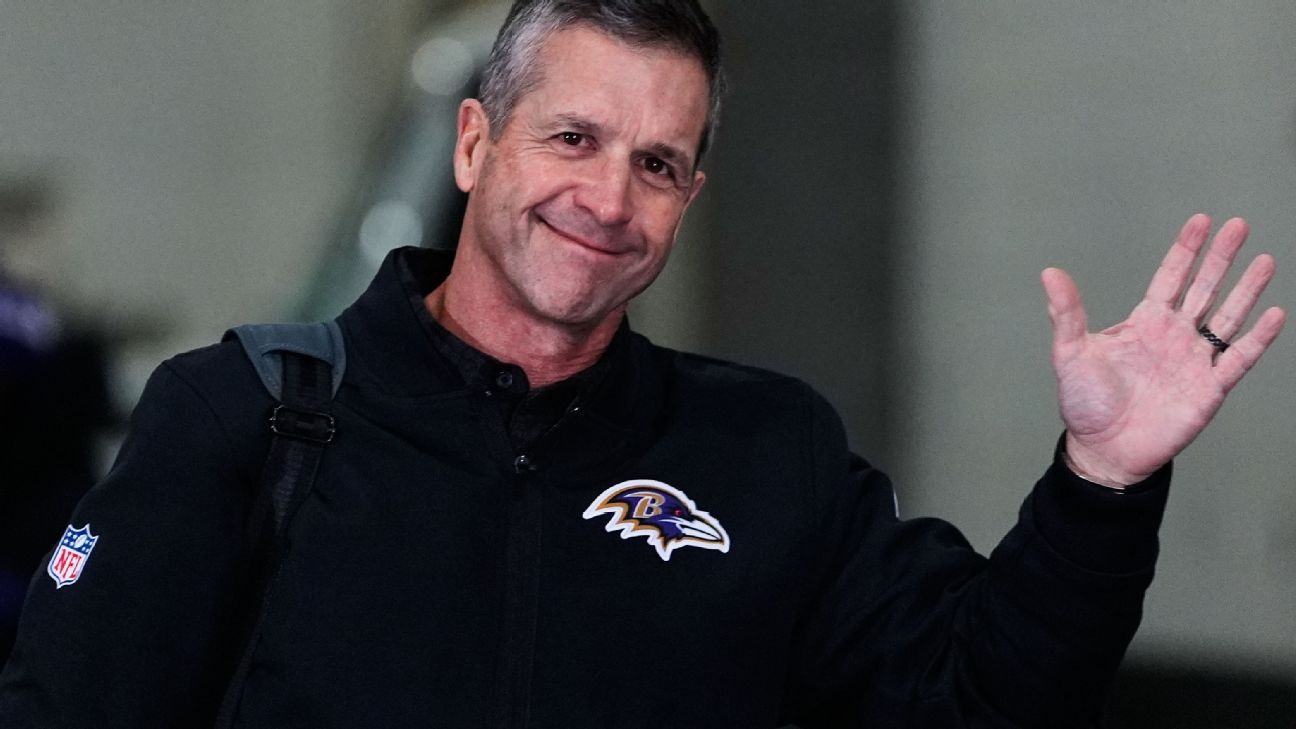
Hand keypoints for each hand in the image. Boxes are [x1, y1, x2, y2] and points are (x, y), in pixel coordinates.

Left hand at [1041, 214, 1285, 486]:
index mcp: (1144, 323)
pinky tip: (1273, 315)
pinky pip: (1237, 359)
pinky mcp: (1209, 389)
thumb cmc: (1085, 403)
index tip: (1201, 220)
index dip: (1186, 249)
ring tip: (1265, 261)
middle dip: (1221, 258)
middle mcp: (1174, 336)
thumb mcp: (1070, 353)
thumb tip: (1050, 273)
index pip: (1170, 277)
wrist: (1103, 449)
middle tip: (1239, 226)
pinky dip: (1256, 339)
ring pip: (1227, 317)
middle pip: (1204, 288)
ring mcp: (1194, 360)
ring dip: (1246, 290)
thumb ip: (1066, 313)